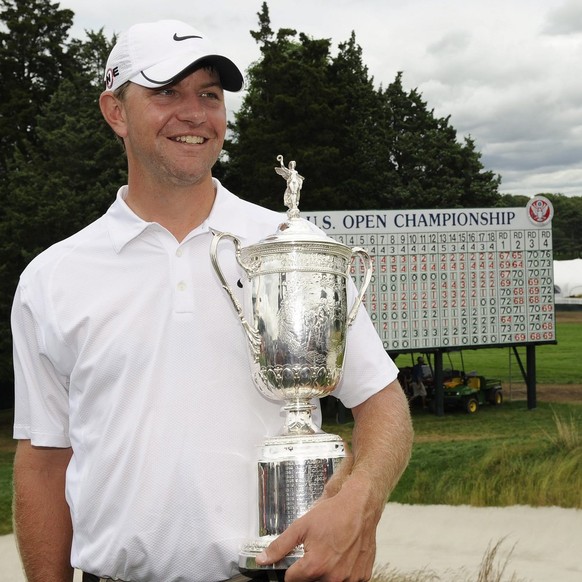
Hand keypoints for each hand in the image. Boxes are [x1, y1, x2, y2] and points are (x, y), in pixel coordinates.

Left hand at [255, 473, 379, 580]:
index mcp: (315, 567)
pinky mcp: (362, 577)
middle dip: (310, 571)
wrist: (360, 507)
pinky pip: (348, 581)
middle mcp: (333, 578)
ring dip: (326, 573)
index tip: (297, 559)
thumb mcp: (301, 526)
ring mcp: (350, 579)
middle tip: (316, 552)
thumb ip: (280, 546)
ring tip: (330, 553)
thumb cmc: (332, 514)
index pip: (292, 580)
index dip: (292, 569)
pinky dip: (343, 572)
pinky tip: (343, 556)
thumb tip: (262, 560)